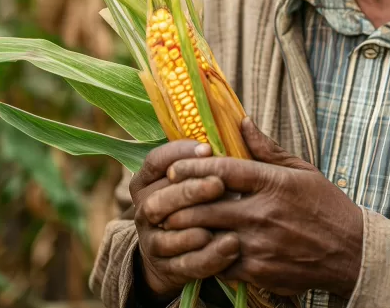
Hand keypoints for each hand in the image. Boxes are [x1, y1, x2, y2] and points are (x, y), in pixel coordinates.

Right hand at [130, 140, 240, 296]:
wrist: (187, 253)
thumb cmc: (206, 202)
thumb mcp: (212, 176)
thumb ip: (227, 154)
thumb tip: (246, 122)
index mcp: (149, 181)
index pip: (156, 162)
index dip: (178, 154)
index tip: (207, 148)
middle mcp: (144, 209)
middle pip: (157, 198)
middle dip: (188, 191)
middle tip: (218, 185)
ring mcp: (152, 240)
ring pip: (166, 233)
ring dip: (196, 226)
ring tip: (226, 220)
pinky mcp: (167, 268)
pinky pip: (185, 264)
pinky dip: (208, 257)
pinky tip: (232, 246)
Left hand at [163, 118, 363, 296]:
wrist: (352, 253)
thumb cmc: (327, 206)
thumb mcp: (303, 171)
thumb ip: (268, 149)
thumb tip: (242, 122)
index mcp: (274, 183)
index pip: (222, 170)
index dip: (191, 167)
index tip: (173, 168)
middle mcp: (263, 213)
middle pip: (205, 206)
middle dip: (177, 204)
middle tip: (162, 202)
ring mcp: (260, 244)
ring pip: (207, 237)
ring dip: (187, 232)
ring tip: (172, 227)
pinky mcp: (260, 271)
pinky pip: (220, 264)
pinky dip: (207, 256)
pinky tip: (201, 249)